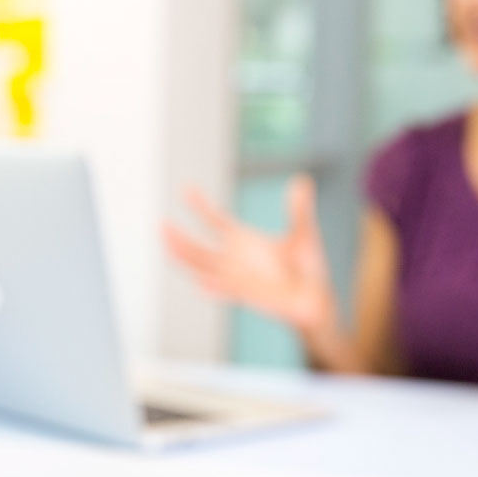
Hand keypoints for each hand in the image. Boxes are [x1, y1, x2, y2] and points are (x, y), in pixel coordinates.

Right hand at [162, 175, 333, 333]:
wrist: (314, 297)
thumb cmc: (307, 266)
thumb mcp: (303, 232)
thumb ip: (299, 208)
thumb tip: (302, 180)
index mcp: (243, 240)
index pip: (215, 221)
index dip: (200, 206)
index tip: (186, 189)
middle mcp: (234, 259)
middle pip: (198, 248)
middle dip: (179, 237)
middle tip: (162, 224)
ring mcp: (237, 277)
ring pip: (203, 267)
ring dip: (186, 259)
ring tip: (169, 247)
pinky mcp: (247, 293)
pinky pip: (225, 290)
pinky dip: (213, 287)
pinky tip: (201, 282)